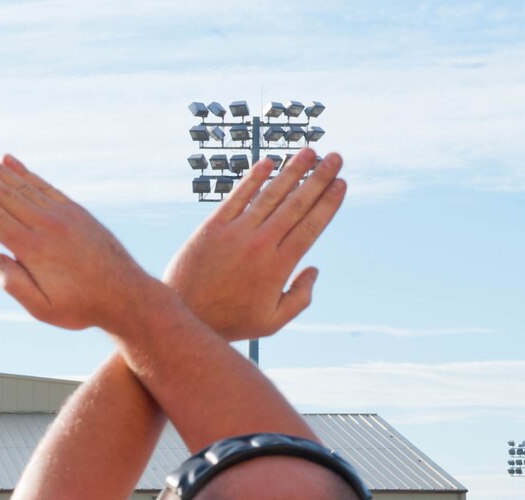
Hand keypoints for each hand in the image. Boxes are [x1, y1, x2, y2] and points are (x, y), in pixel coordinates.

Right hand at [0, 146, 147, 330]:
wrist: (126, 294)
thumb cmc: (81, 306)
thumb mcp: (43, 309)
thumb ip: (14, 285)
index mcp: (33, 249)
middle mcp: (46, 225)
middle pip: (4, 193)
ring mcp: (62, 214)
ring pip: (22, 185)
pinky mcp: (74, 211)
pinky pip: (43, 186)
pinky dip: (25, 172)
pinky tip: (10, 160)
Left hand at [164, 148, 345, 340]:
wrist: (183, 316)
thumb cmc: (229, 322)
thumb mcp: (271, 322)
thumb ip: (300, 299)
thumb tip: (314, 269)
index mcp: (278, 267)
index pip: (310, 226)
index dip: (328, 203)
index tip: (341, 184)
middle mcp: (260, 245)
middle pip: (296, 204)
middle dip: (318, 178)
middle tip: (335, 158)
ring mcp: (235, 233)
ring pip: (270, 195)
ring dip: (292, 171)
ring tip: (309, 152)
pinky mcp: (212, 227)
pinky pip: (237, 196)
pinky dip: (253, 178)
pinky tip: (268, 161)